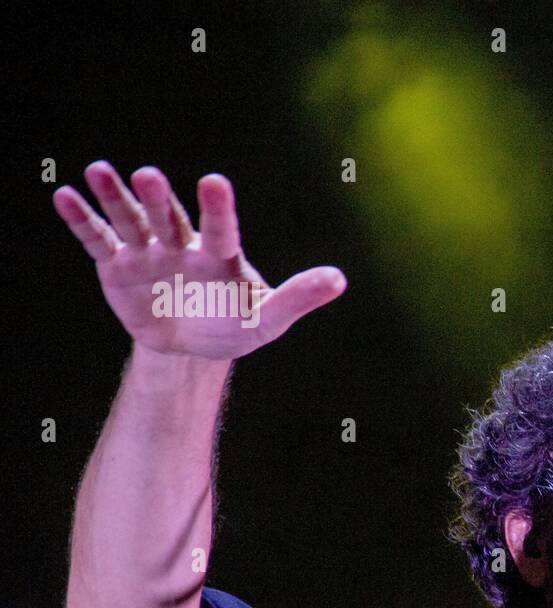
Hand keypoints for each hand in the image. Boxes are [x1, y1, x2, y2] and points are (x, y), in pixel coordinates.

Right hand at [54, 161, 345, 359]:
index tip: (214, 182)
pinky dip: (82, 221)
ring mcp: (149, 253)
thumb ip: (299, 298)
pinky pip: (98, 240)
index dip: (217, 209)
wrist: (195, 345)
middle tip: (148, 174)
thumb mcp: (268, 318)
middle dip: (159, 198)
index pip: (221, 230)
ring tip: (99, 170)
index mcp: (220, 255)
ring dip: (115, 197)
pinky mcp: (118, 266)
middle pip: (170, 218)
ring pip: (132, 220)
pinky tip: (64, 196)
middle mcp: (182, 245)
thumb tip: (340, 280)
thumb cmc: (236, 324)